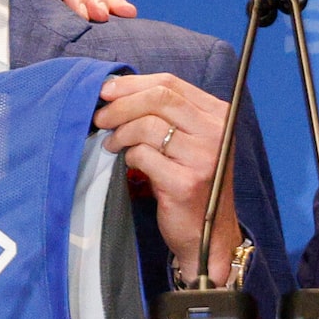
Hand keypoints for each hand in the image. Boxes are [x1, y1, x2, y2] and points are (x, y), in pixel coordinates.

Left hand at [93, 71, 241, 279]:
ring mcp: (203, 157)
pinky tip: (128, 163)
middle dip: (121, 105)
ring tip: (112, 144)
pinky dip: (129, 156)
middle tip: (100, 117)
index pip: (170, 84)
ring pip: (147, 125)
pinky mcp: (186, 182)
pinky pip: (143, 155)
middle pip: (159, 99)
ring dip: (120, 133)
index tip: (106, 91)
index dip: (132, 84)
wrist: (208, 235)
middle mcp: (216, 132)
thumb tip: (116, 90)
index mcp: (218, 115)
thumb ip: (165, 114)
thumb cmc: (190, 181)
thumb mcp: (187, 141)